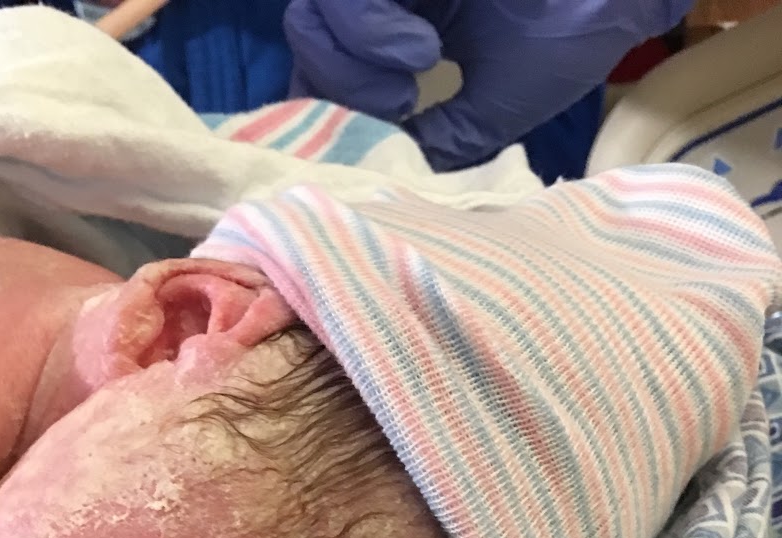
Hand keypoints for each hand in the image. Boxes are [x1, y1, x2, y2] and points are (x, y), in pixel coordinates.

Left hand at [285, 0, 684, 169]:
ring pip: (317, 13)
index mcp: (414, 26)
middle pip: (310, 36)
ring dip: (352, 59)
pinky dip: (370, 29)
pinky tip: (419, 49)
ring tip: (411, 72)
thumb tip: (385, 174)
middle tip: (395, 108)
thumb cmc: (575, 31)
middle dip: (335, 85)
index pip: (333, 66)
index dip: (329, 103)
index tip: (370, 136)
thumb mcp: (496, 106)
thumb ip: (438, 140)